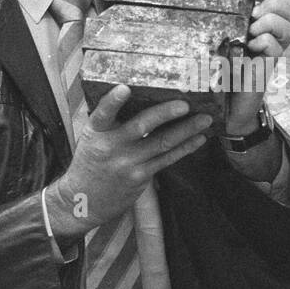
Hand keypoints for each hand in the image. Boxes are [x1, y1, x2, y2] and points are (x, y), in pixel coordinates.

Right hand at [45, 85, 210, 240]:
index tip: (124, 88)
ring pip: (162, 143)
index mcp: (96, 132)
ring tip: (205, 119)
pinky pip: (167, 159)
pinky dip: (185, 148)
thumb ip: (110, 121)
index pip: (102, 114)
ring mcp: (128, 163)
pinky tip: (198, 138)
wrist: (84, 200)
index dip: (113, 102)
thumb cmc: (91, 161)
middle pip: (141, 126)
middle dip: (164, 114)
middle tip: (184, 104)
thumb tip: (137, 94)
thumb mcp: (91, 138)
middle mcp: (112, 147)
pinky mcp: (141, 176)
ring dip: (186, 130)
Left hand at [226, 0, 289, 132]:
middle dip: (272, 6)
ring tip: (251, 33)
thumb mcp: (221, 38)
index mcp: (262, 26)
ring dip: (270, 24)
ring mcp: (273, 53)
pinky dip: (264, 43)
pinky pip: (277, 49)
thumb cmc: (220, 70)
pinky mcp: (269, 68)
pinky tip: (250, 49)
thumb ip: (224, 21)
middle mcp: (273, 37)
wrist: (223, 103)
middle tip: (252, 17)